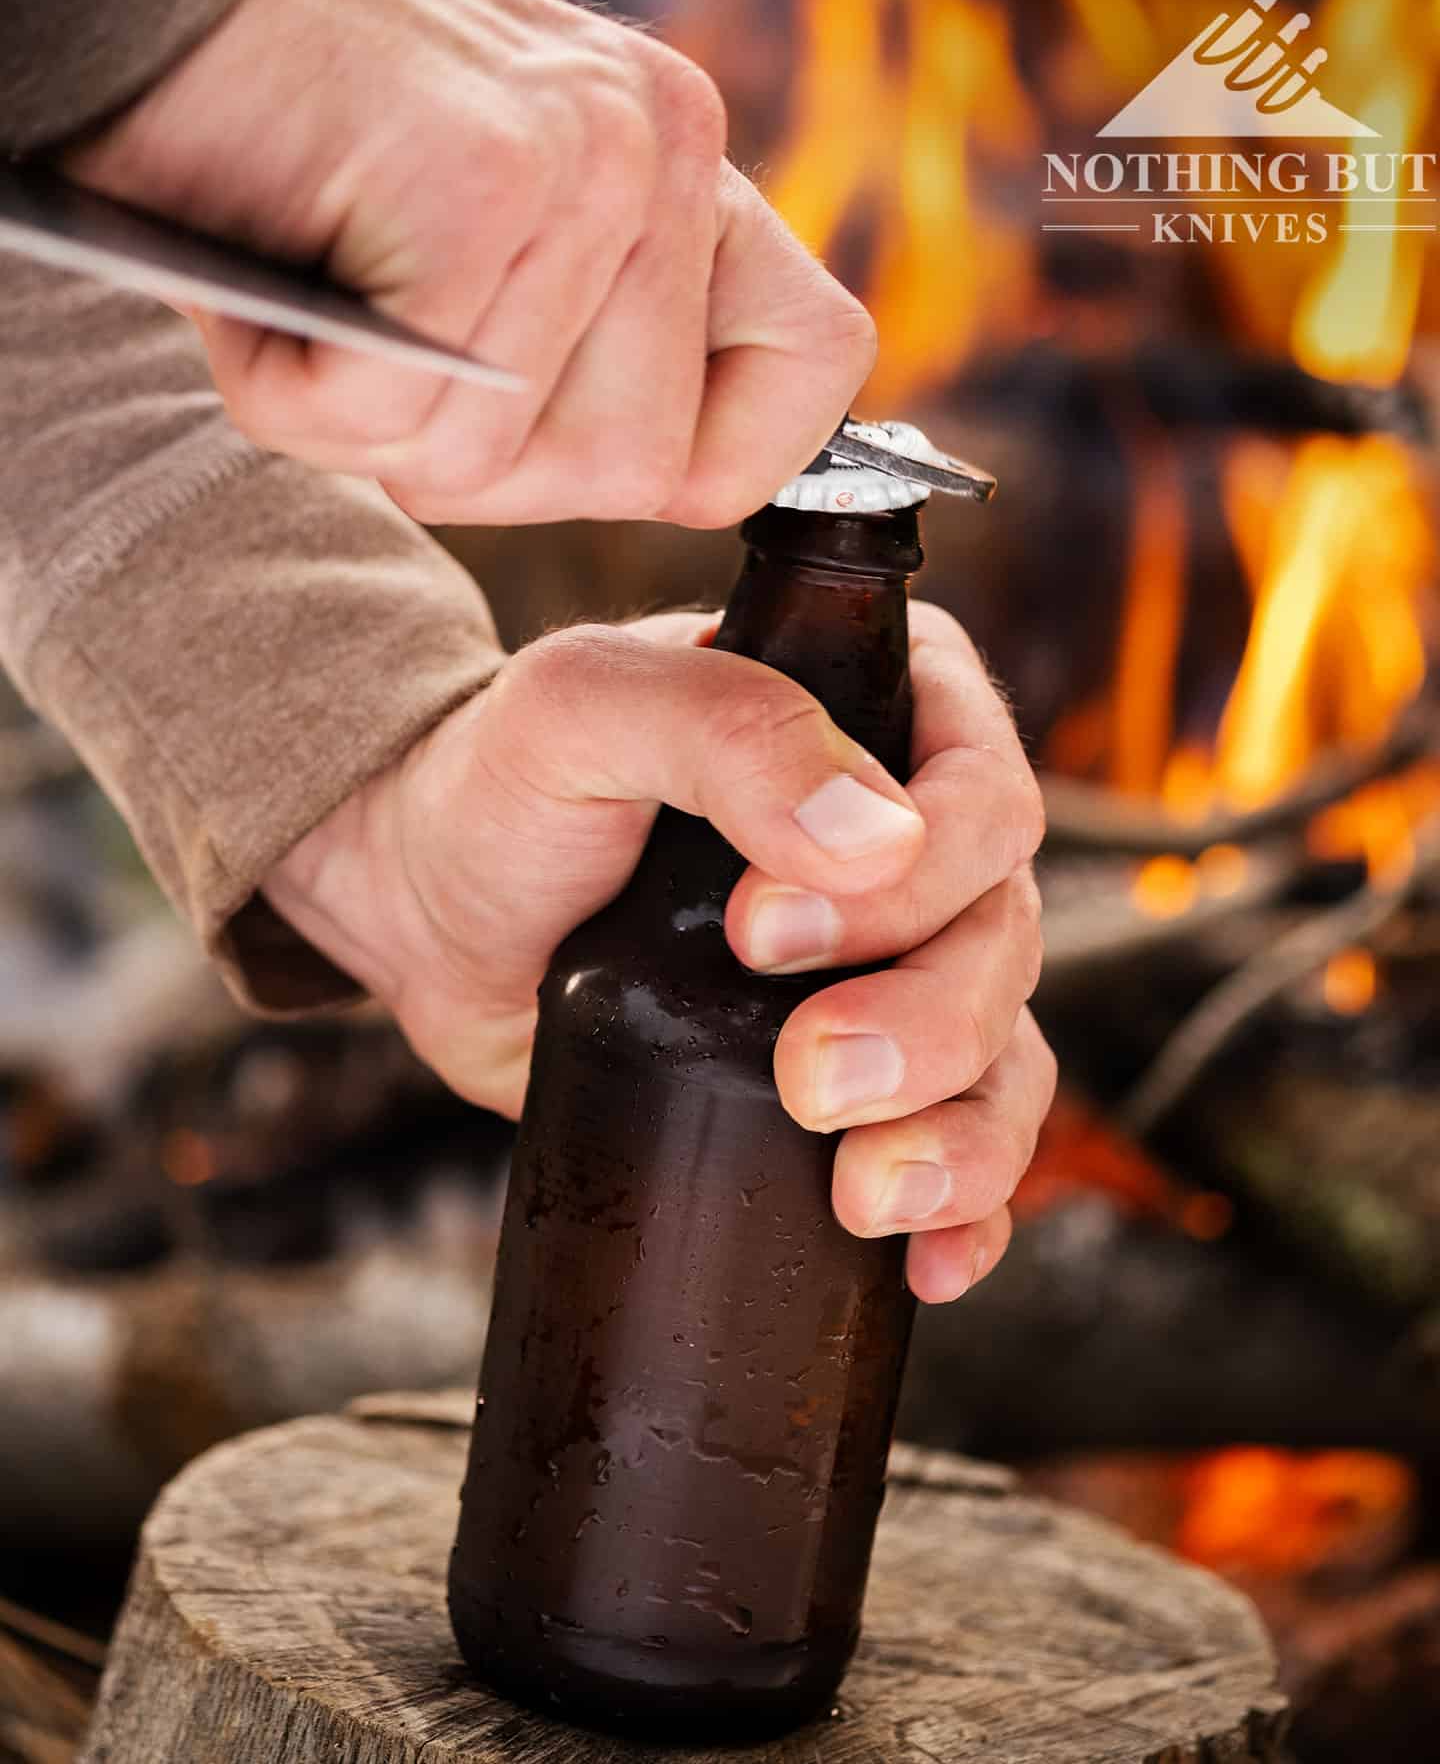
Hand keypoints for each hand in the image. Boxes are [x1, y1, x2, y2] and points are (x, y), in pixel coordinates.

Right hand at [64, 0, 874, 527]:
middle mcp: (665, 150)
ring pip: (506, 458)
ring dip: (380, 431)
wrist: (146, 11)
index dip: (711, 454)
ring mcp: (591, 161)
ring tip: (325, 305)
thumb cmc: (301, 157)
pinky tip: (280, 301)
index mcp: (688, 174)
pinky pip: (406, 414)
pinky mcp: (484, 178)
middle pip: (634, 468)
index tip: (583, 426)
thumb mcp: (494, 251)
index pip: (812, 378)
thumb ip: (595, 344)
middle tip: (387, 350)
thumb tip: (644, 467)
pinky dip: (307, 400)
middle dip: (487, 461)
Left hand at [264, 605, 1053, 1303]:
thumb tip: (873, 838)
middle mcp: (913, 844)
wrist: (433, 909)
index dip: (918, 878)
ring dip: (959, 1139)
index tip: (761, 932)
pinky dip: (964, 1211)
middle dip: (928, 1026)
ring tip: (867, 1191)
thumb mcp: (587, 709)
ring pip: (1000, 1058)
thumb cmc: (505, 786)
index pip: (984, 799)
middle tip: (808, 1073)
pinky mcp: (855, 1079)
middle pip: (1001, 943)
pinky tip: (928, 1263)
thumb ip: (723, 729)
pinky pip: (959, 1148)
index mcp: (882, 720)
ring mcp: (891, 969)